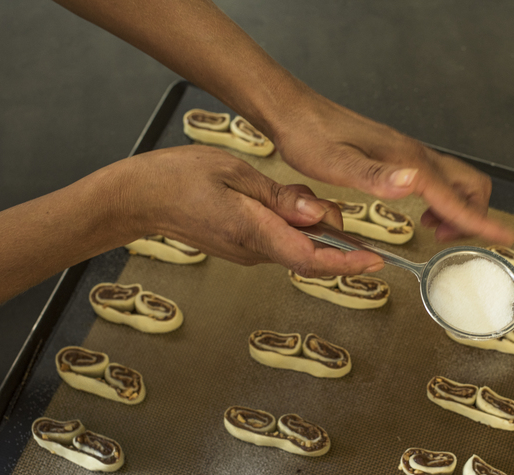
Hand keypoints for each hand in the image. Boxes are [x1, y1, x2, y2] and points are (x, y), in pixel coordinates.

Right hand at [116, 146, 383, 276]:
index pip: (310, 257)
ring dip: (314, 228)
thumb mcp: (233, 173)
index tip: (374, 261)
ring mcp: (249, 252)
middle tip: (332, 207)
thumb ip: (278, 198)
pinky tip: (291, 204)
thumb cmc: (177, 179)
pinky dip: (297, 226)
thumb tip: (315, 214)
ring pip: (298, 246)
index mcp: (252, 233)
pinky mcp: (245, 246)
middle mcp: (254, 251)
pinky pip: (283, 241)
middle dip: (334, 235)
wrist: (138, 198)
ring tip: (304, 199)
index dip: (346, 262)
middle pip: (311, 253)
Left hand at [271, 91, 513, 244]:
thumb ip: (375, 176)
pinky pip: (438, 180)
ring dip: (459, 209)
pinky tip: (421, 212)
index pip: (456, 197)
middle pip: (471, 185)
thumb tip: (415, 183)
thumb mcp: (336, 164)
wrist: (296, 113)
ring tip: (434, 230)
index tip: (506, 238)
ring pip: (457, 182)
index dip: (482, 222)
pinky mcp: (400, 156)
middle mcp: (416, 156)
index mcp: (407, 162)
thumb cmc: (310, 138)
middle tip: (448, 240)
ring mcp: (410, 154)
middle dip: (474, 215)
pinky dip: (442, 200)